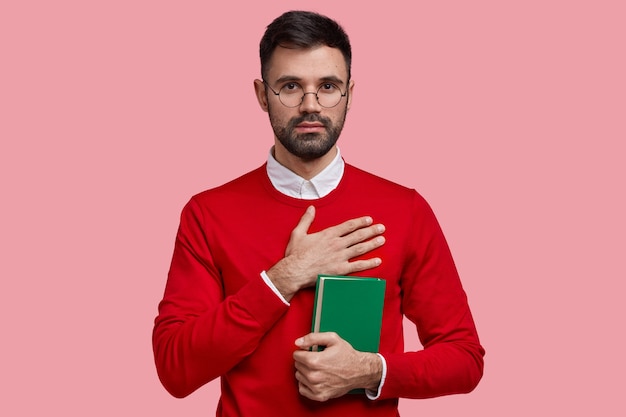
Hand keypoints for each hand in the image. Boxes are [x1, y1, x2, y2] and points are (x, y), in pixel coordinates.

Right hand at [266, 206, 384, 300]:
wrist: (294, 271)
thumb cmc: (295, 254)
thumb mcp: (298, 233)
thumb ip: (306, 220)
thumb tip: (311, 208)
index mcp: (328, 234)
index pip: (348, 226)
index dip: (360, 222)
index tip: (369, 220)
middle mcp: (337, 244)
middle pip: (358, 235)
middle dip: (371, 231)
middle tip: (381, 228)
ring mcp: (340, 257)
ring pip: (360, 248)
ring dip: (373, 243)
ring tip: (382, 239)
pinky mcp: (340, 270)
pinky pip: (358, 266)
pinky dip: (369, 263)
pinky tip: (378, 260)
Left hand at [293, 332, 382, 401]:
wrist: (360, 371)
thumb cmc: (347, 355)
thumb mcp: (332, 339)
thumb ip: (312, 338)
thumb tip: (298, 342)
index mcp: (315, 361)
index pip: (296, 355)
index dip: (303, 351)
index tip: (310, 352)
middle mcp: (314, 376)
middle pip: (297, 366)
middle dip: (304, 361)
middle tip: (316, 359)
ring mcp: (317, 387)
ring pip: (299, 377)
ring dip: (305, 372)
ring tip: (317, 368)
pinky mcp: (320, 396)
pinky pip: (302, 389)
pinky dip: (306, 384)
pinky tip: (314, 378)